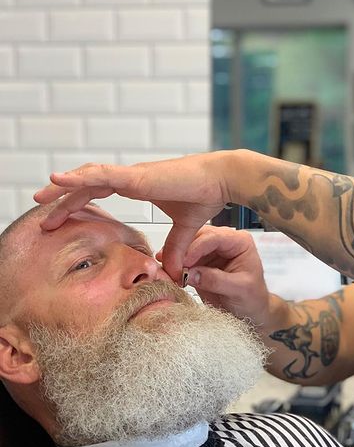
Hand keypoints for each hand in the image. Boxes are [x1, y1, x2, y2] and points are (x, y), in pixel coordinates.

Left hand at [33, 153, 231, 281]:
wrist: (221, 182)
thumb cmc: (205, 196)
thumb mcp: (186, 230)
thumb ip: (176, 248)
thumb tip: (173, 271)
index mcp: (138, 186)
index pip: (99, 192)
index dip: (79, 203)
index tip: (62, 219)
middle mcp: (131, 178)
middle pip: (87, 185)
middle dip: (64, 200)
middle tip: (44, 216)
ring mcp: (132, 175)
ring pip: (88, 178)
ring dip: (63, 188)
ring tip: (40, 197)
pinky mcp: (137, 176)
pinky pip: (101, 176)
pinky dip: (78, 178)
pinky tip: (58, 180)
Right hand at [159, 226, 270, 323]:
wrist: (249, 313)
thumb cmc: (252, 299)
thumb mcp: (239, 290)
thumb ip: (216, 280)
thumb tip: (191, 273)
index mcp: (239, 242)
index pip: (213, 237)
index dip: (195, 248)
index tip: (182, 261)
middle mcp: (224, 242)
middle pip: (197, 237)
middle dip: (182, 250)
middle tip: (169, 266)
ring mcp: (210, 251)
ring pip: (186, 245)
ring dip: (174, 256)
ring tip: (166, 270)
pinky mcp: (199, 262)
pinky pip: (182, 258)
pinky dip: (173, 264)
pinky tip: (166, 271)